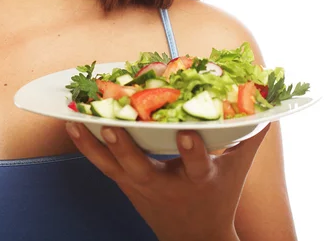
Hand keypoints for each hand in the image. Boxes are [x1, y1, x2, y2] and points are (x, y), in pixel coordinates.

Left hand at [65, 122, 270, 240]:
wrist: (192, 235)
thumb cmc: (216, 196)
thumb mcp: (235, 171)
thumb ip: (248, 139)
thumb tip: (266, 108)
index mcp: (195, 179)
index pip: (195, 166)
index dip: (192, 151)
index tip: (187, 133)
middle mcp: (162, 183)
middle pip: (140, 168)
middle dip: (126, 149)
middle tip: (111, 125)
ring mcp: (138, 185)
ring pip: (111, 166)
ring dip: (92, 144)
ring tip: (74, 120)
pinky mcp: (123, 182)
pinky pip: (101, 164)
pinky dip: (86, 146)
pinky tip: (71, 125)